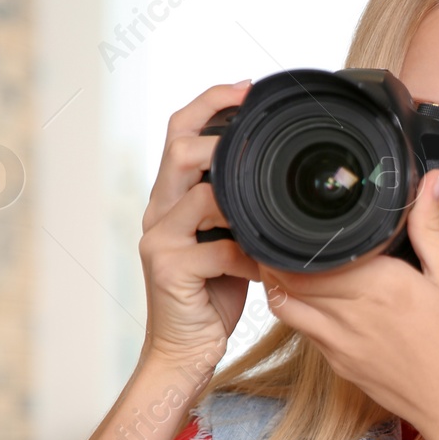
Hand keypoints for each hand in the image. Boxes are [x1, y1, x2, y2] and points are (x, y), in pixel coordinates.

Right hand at [138, 81, 263, 375]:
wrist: (184, 351)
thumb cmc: (213, 296)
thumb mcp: (228, 243)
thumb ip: (239, 211)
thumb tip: (281, 183)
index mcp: (169, 198)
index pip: (177, 131)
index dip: (209, 102)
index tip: (246, 88)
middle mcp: (157, 211)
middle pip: (180, 149)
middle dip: (221, 137)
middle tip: (258, 138)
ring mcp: (158, 240)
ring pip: (202, 196)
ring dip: (245, 205)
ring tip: (271, 218)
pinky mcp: (170, 270)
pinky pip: (220, 249)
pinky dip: (253, 256)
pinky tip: (269, 267)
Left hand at [258, 167, 438, 439]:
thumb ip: (430, 229)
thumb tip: (429, 182)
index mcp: (379, 285)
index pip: (309, 253)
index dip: (293, 232)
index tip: (297, 215)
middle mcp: (350, 314)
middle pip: (285, 277)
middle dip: (278, 252)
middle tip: (285, 232)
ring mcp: (339, 344)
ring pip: (285, 305)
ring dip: (281, 282)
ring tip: (291, 262)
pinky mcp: (340, 366)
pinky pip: (305, 331)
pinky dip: (301, 311)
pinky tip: (319, 300)